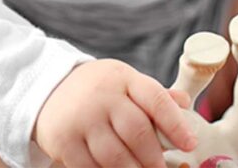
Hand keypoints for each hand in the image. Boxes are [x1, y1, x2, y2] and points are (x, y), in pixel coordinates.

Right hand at [32, 58, 196, 167]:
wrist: (48, 87)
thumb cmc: (98, 90)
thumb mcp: (125, 82)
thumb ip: (153, 95)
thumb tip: (185, 103)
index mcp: (123, 78)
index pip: (154, 98)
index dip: (175, 123)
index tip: (189, 143)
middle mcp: (103, 95)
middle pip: (137, 132)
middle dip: (154, 158)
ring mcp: (82, 118)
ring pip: (115, 156)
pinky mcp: (64, 141)